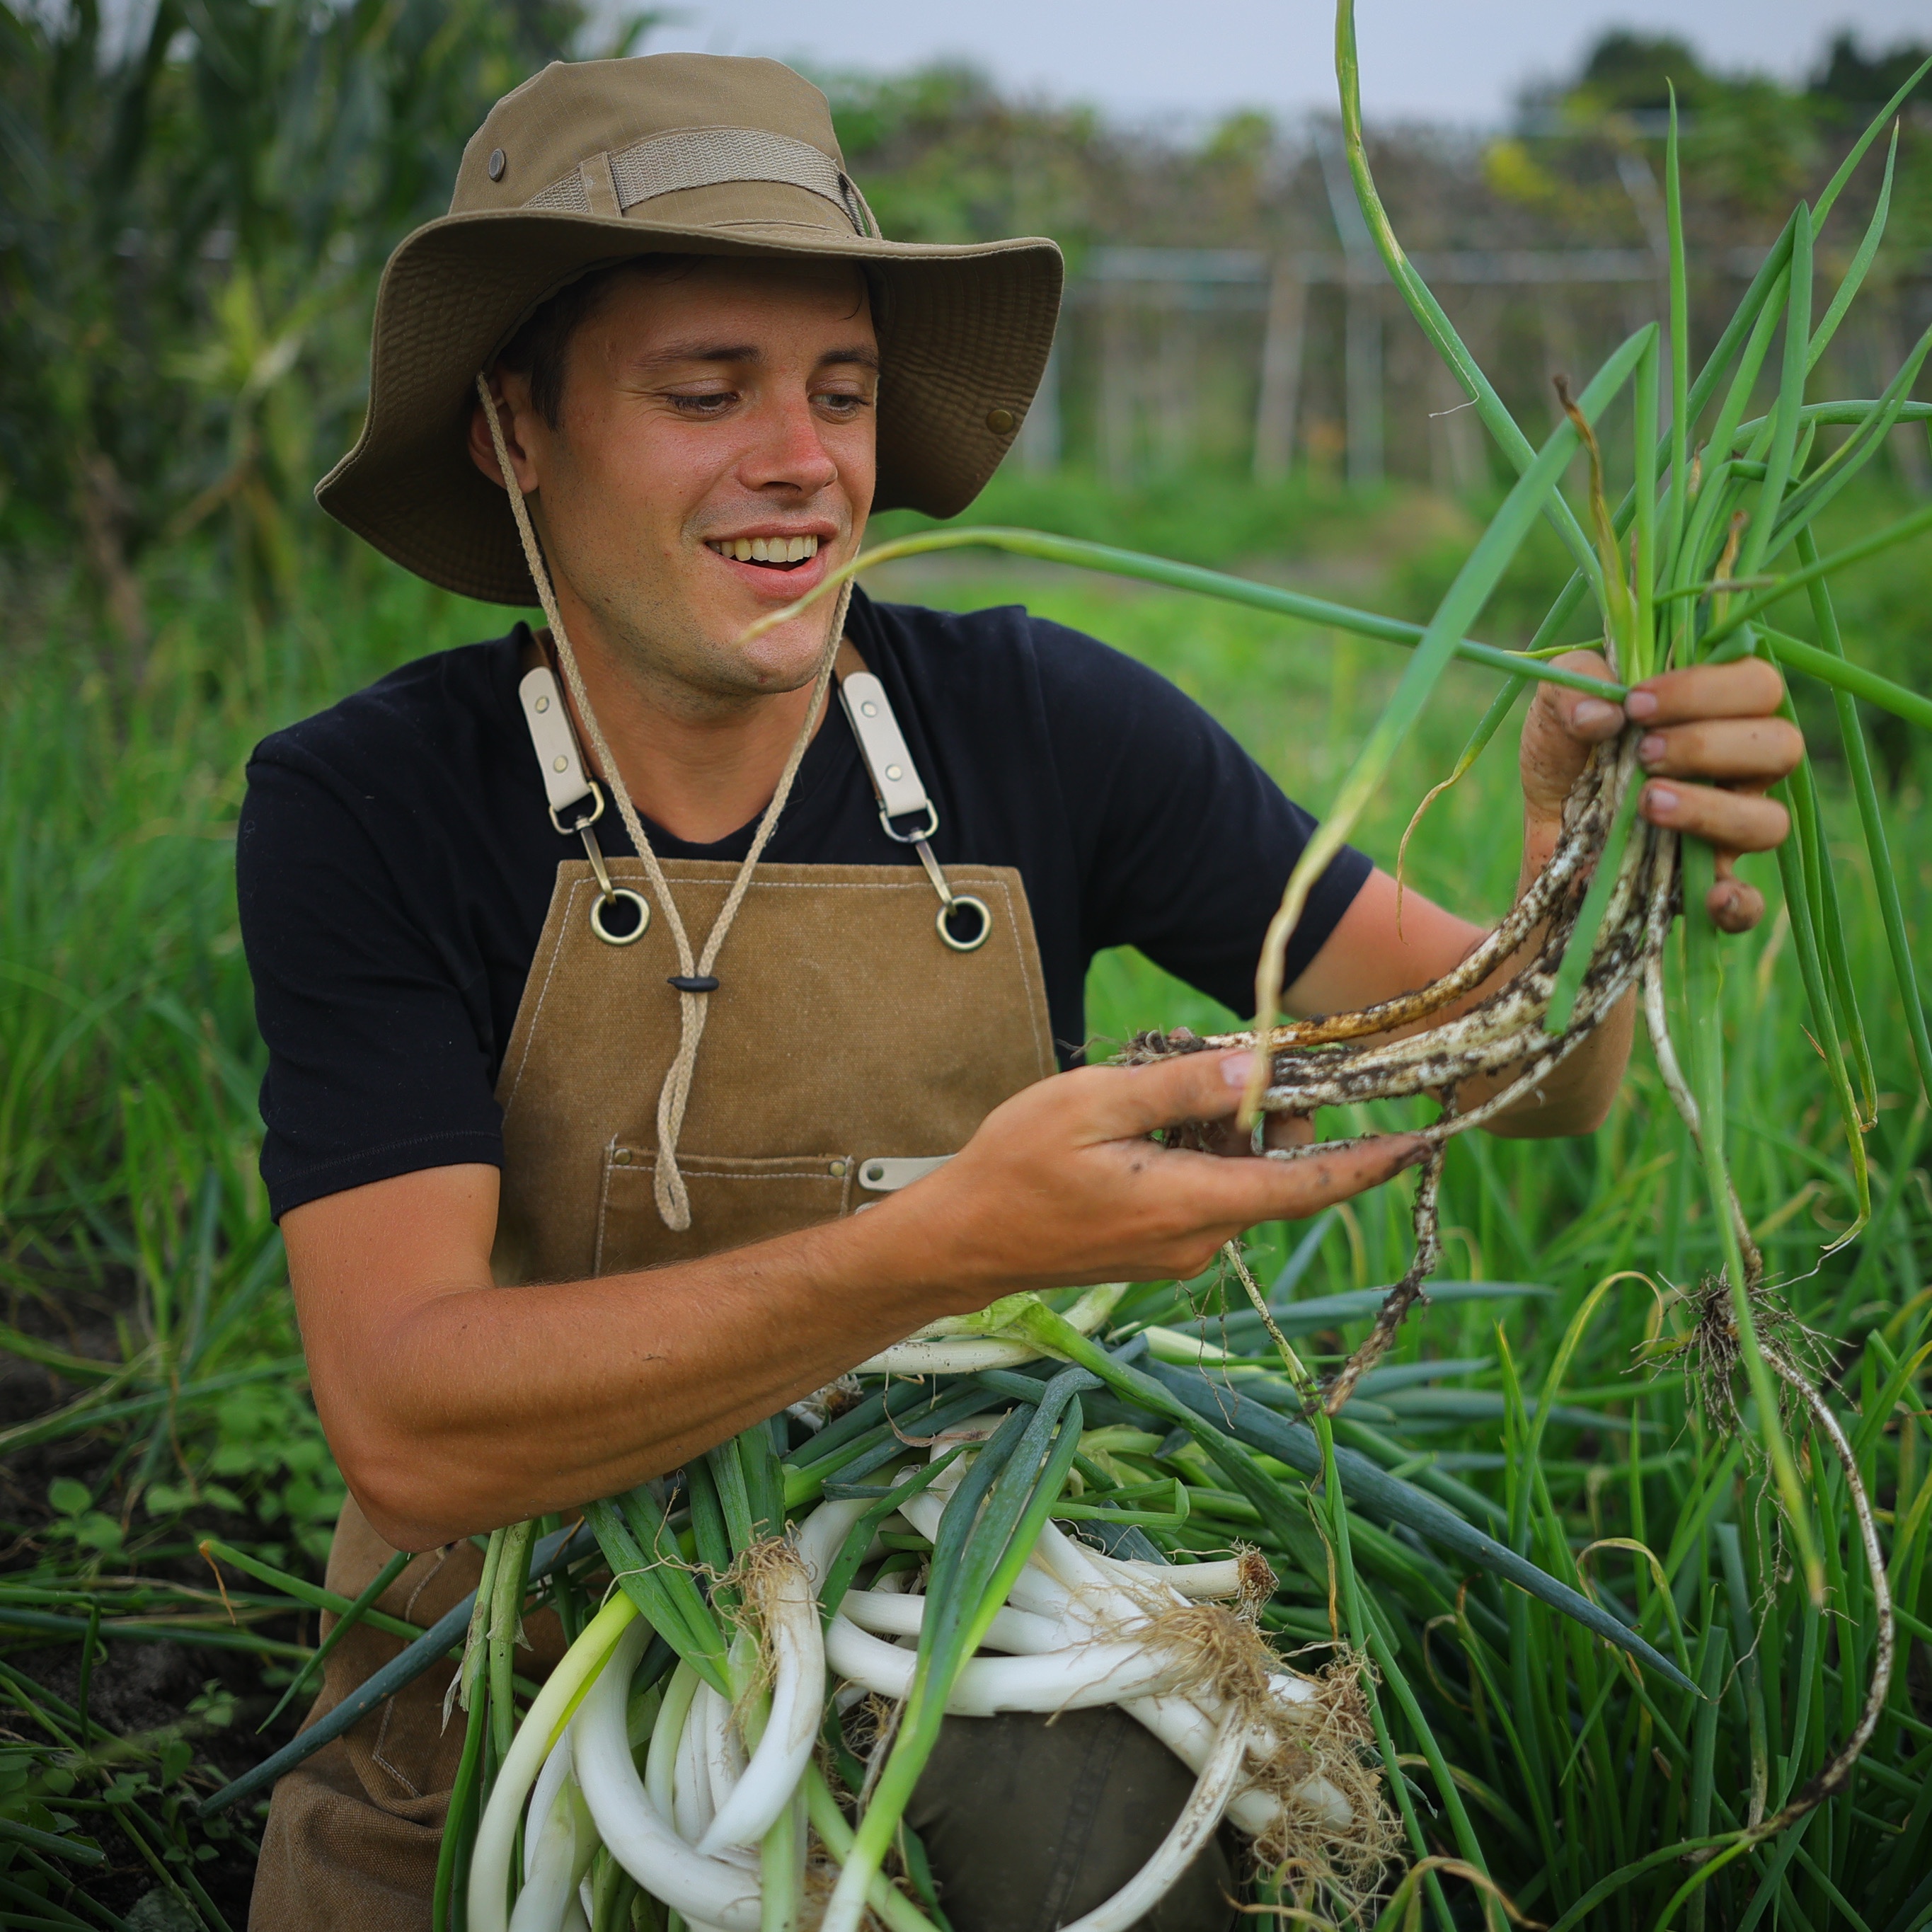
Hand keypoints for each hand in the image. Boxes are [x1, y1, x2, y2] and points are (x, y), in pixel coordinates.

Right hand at [879, 1049, 1423, 1299]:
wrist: (961, 1241)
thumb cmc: (1016, 1166)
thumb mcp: (1092, 1104)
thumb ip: (1178, 1088)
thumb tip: (1251, 1068)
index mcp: (1193, 1203)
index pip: (1308, 1186)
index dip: (1371, 1162)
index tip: (1424, 1137)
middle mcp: (1200, 1238)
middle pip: (1276, 1174)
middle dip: (1275, 1115)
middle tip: (1228, 1059)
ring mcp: (1179, 1250)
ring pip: (1239, 1180)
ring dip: (1225, 1130)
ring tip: (1158, 1090)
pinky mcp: (1157, 1249)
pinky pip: (1205, 1193)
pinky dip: (1197, 1152)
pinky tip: (1141, 1125)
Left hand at [1521, 650, 1802, 933]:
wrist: (1543, 829)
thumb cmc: (1568, 754)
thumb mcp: (1556, 709)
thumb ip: (1574, 682)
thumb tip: (1604, 711)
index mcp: (1720, 712)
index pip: (1758, 685)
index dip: (1707, 689)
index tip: (1637, 703)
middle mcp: (1741, 769)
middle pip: (1782, 747)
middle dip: (1709, 745)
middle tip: (1645, 752)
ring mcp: (1729, 830)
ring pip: (1769, 821)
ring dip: (1713, 810)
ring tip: (1648, 803)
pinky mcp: (1705, 885)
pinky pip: (1749, 904)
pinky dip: (1738, 902)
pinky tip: (1711, 894)